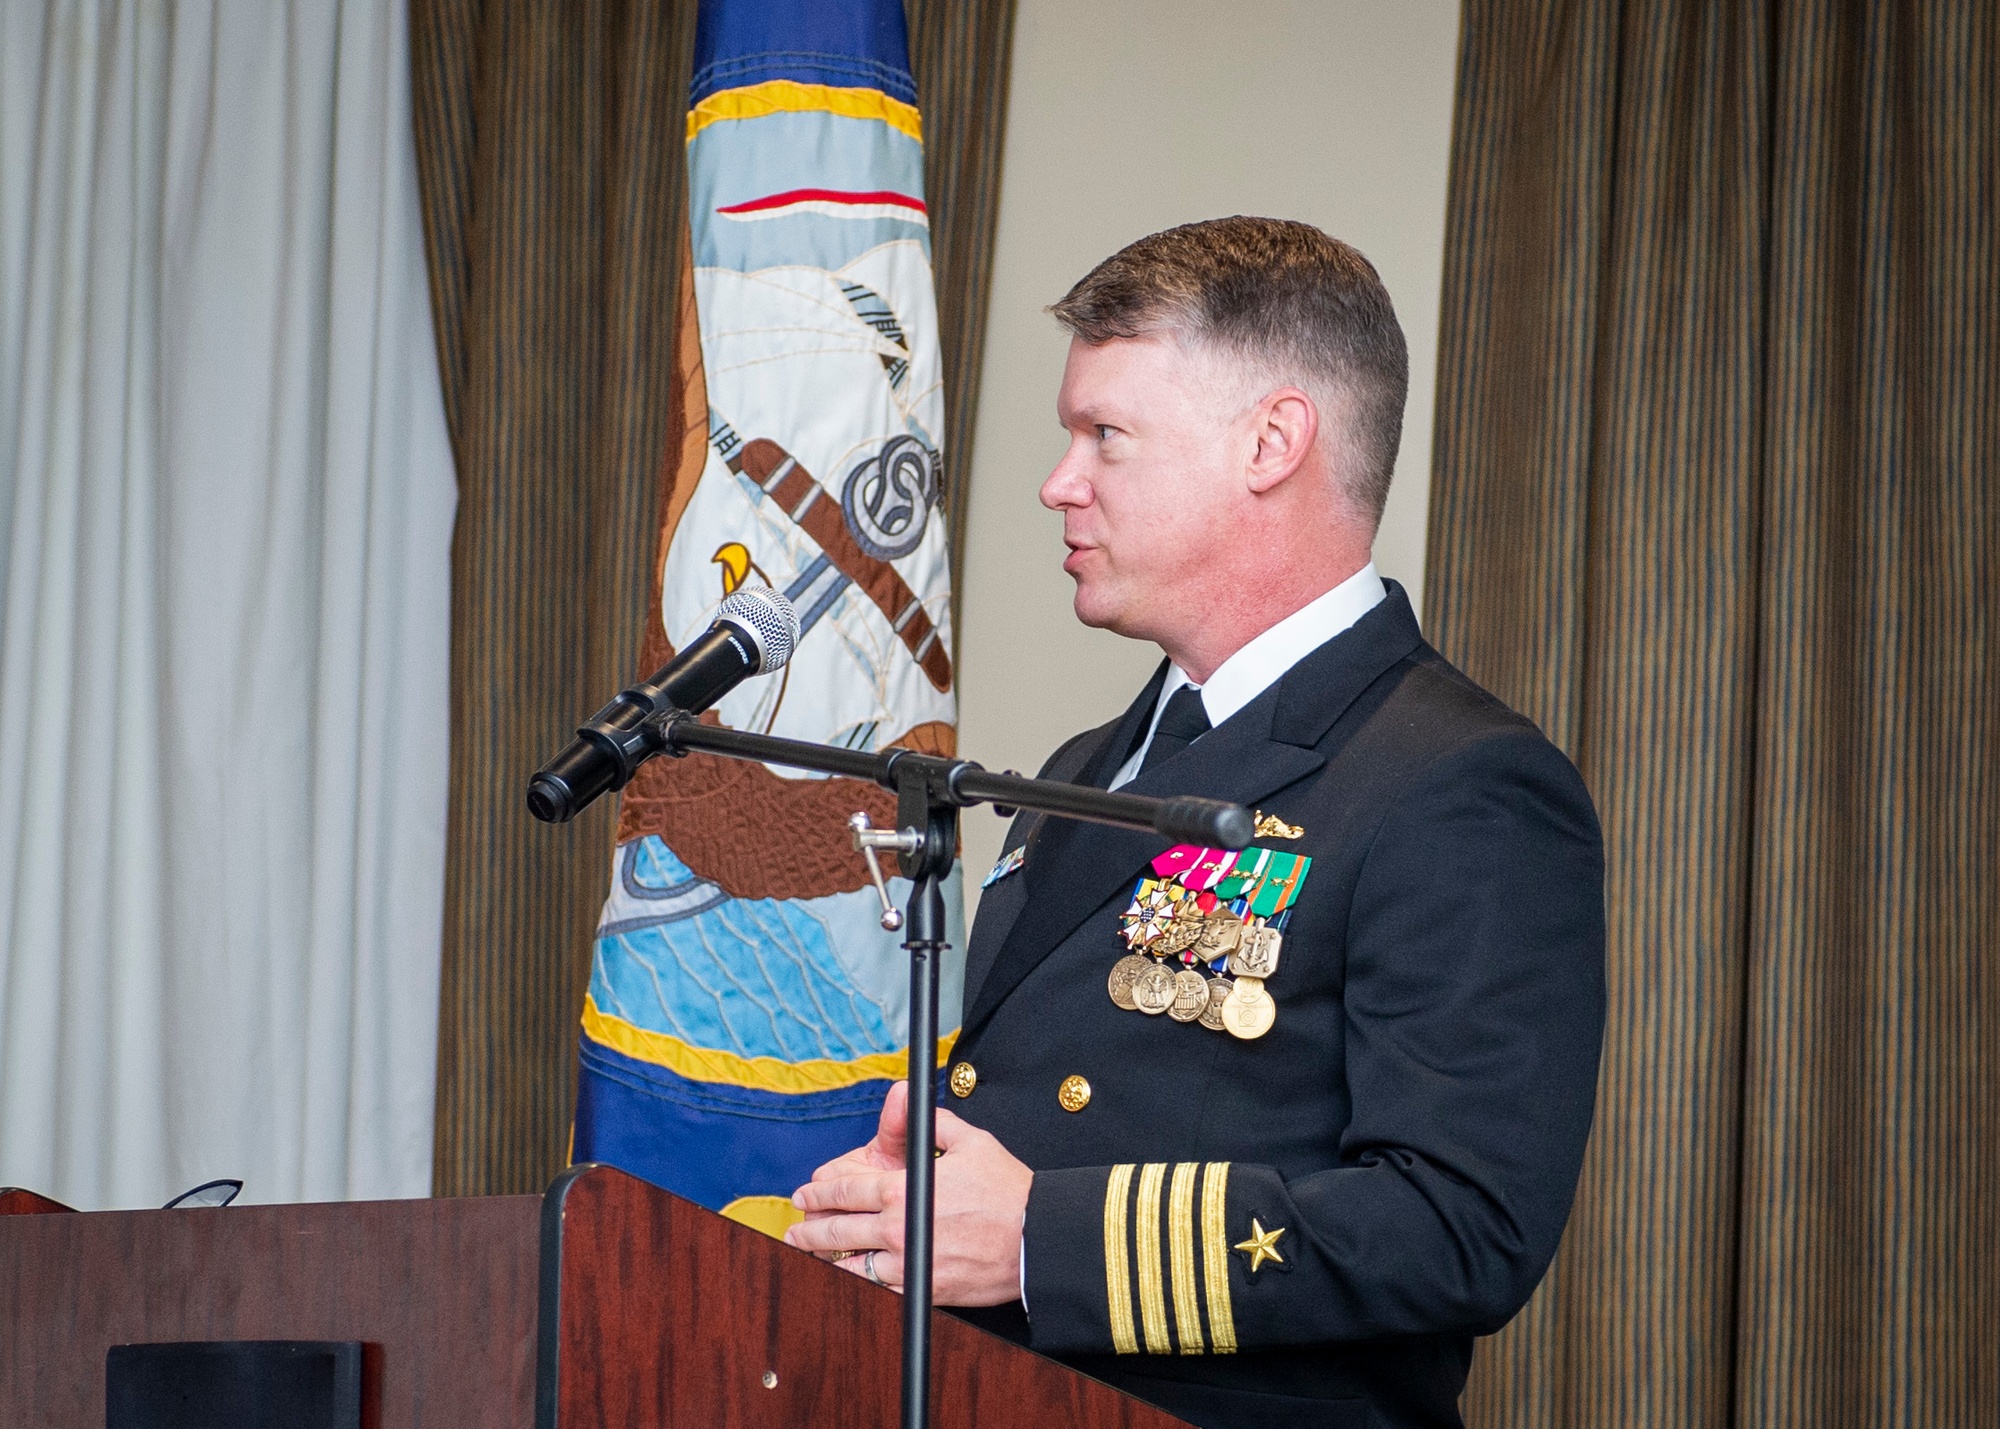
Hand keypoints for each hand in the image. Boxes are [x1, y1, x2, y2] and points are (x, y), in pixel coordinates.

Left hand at [783, 1081, 1032, 1306]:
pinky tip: (849, 1280)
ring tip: (810, 1255)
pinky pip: (880, 1290)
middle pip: (839, 1230)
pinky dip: (859, 1284)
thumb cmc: (1008, 1190)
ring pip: (852, 1265)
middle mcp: (898, 1228)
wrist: (1036, 1240)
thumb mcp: (971, 1141)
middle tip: (796, 1228)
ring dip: (825, 1260)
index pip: (847, 1191)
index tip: (805, 1194)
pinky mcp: (924, 1290)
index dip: (820, 1193)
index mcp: (904, 1190)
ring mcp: (909, 1263)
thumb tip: (908, 1100)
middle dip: (811, 1228)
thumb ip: (931, 1123)